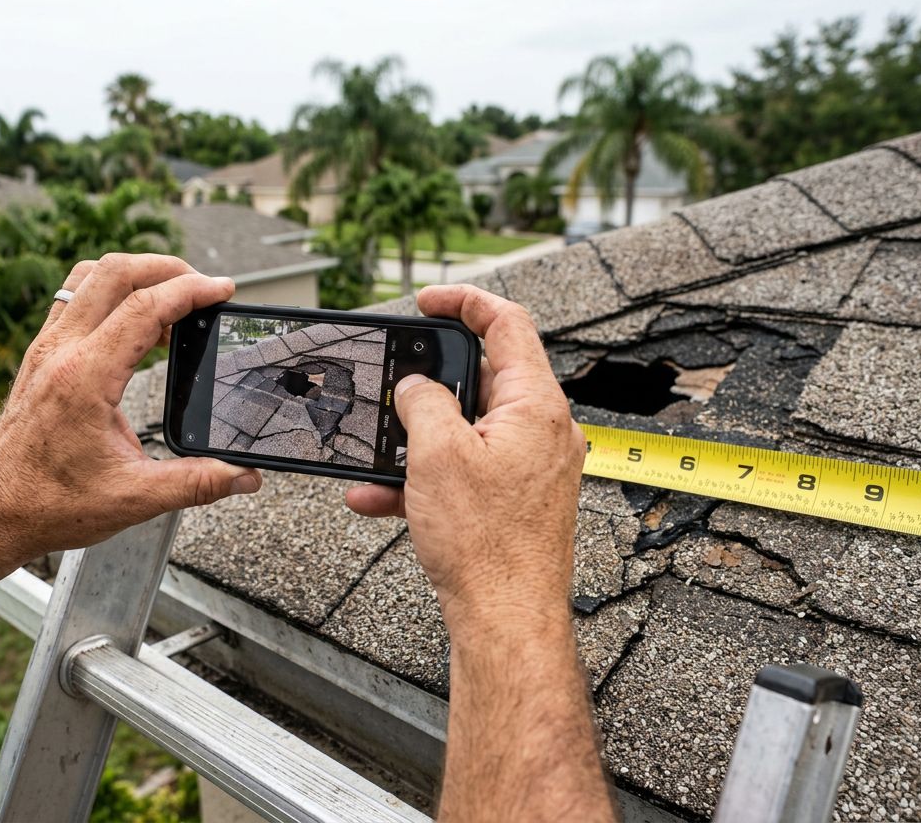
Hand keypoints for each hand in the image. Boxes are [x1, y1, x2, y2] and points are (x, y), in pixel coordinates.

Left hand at [0, 254, 261, 563]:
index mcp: (84, 379)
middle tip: (202, 286)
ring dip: (134, 274)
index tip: (222, 290)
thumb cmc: (52, 504)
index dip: (190, 291)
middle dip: (166, 268)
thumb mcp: (135, 498)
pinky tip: (134, 321)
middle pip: (115, 273)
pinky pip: (73, 299)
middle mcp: (60, 353)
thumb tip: (244, 477)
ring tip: (170, 297)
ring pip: (88, 276)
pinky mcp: (39, 355)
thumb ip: (196, 483)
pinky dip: (109, 293)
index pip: (144, 308)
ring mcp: (45, 349)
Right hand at [346, 284, 584, 628]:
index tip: (429, 301)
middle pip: (481, 378)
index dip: (465, 302)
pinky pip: (464, 471)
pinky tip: (379, 497)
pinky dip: (424, 477)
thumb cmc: (489, 547)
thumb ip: (422, 404)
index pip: (508, 323)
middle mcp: (541, 431)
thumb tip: (415, 388)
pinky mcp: (513, 498)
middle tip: (394, 386)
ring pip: (465, 430)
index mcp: (534, 405)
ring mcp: (529, 466)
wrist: (505, 619)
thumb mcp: (436, 455)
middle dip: (427, 385)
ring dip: (415, 440)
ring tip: (378, 454)